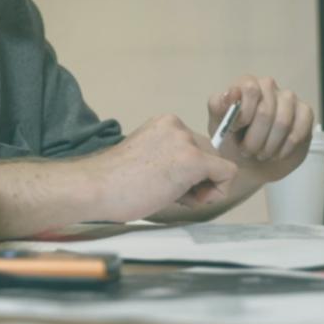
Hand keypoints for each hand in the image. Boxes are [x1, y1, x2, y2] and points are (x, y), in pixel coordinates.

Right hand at [86, 114, 237, 219]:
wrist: (96, 187)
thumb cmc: (114, 182)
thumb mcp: (146, 158)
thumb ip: (170, 158)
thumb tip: (196, 178)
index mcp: (164, 123)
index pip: (194, 146)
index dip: (188, 171)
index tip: (168, 184)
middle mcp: (177, 126)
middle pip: (209, 154)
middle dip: (198, 179)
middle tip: (172, 194)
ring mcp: (185, 141)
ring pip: (218, 165)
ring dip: (203, 187)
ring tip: (173, 196)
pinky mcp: (193, 160)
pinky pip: (227, 174)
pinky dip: (217, 191)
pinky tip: (192, 199)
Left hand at [207, 75, 313, 183]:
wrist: (250, 163)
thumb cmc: (232, 141)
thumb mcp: (218, 126)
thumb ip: (218, 107)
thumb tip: (232, 93)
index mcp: (245, 84)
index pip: (250, 89)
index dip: (243, 114)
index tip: (235, 130)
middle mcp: (268, 86)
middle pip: (266, 111)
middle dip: (254, 138)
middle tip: (248, 151)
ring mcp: (289, 98)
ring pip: (283, 122)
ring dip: (269, 145)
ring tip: (261, 154)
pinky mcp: (305, 112)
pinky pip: (298, 131)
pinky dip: (285, 148)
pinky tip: (277, 154)